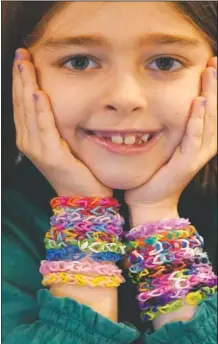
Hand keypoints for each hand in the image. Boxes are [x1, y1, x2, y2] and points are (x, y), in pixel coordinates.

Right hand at [13, 48, 111, 196]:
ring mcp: (38, 150)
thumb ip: (52, 126)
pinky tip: (38, 92)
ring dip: (26, 85)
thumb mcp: (60, 145)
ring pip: (29, 111)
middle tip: (21, 54)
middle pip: (21, 104)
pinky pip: (44, 127)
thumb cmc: (74, 171)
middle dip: (20, 77)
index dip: (20, 81)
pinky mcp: (51, 155)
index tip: (22, 60)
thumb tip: (51, 102)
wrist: (82, 197)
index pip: (22, 104)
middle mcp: (29, 142)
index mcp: (30, 139)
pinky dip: (40, 109)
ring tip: (25, 64)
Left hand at [125, 57, 216, 224]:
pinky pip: (194, 139)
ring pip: (210, 121)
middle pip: (215, 111)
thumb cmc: (154, 172)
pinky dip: (198, 121)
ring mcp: (196, 155)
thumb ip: (169, 128)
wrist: (149, 200)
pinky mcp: (187, 164)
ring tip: (210, 73)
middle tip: (214, 62)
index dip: (213, 89)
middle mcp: (202, 146)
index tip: (211, 66)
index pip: (209, 110)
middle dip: (216, 86)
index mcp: (198, 141)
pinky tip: (198, 104)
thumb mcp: (164, 145)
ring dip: (211, 96)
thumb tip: (161, 107)